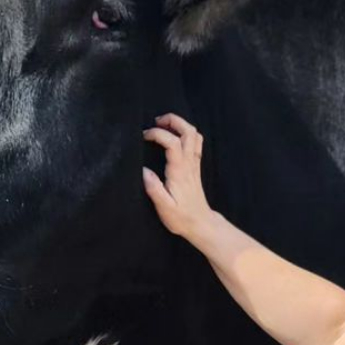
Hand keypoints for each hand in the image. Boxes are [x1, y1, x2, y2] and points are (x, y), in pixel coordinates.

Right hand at [142, 114, 215, 239]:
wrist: (201, 223)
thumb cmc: (181, 217)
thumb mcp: (164, 207)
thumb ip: (154, 188)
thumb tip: (143, 170)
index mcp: (179, 171)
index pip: (172, 142)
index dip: (158, 134)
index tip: (144, 136)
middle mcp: (189, 163)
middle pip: (189, 131)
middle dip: (173, 120)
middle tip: (156, 122)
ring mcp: (195, 164)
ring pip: (194, 135)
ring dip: (180, 125)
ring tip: (163, 126)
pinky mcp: (196, 166)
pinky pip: (196, 143)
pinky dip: (186, 133)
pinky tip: (174, 137)